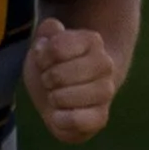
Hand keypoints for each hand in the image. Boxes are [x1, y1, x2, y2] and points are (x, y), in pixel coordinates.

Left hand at [24, 14, 119, 143]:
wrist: (64, 93)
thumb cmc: (53, 65)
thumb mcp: (44, 44)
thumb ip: (46, 31)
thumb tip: (53, 28)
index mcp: (92, 41)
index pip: (57, 48)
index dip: (42, 57)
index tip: (44, 61)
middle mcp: (105, 64)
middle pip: (60, 75)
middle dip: (47, 79)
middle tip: (50, 81)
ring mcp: (106, 91)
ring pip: (71, 96)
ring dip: (54, 98)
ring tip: (55, 96)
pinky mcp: (101, 117)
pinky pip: (80, 120)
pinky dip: (62, 120)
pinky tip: (58, 115)